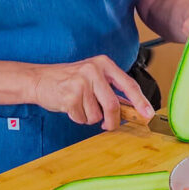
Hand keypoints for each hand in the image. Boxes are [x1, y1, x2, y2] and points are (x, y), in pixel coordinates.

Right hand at [30, 55, 153, 130]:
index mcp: (103, 63)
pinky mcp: (70, 96)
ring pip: (96, 115)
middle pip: (113, 104)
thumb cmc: (69, 79)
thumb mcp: (93, 77)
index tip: (148, 114)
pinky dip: (78, 118)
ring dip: (90, 117)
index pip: (128, 84)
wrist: (40, 79)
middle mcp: (93, 70)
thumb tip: (134, 109)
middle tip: (108, 125)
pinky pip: (83, 119)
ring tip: (80, 105)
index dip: (140, 101)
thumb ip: (112, 90)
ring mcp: (81, 83)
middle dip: (113, 120)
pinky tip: (71, 107)